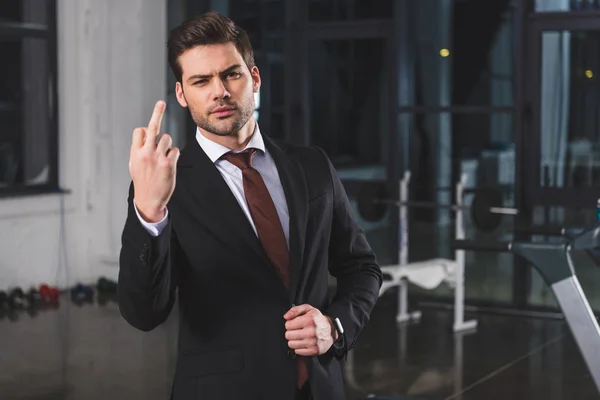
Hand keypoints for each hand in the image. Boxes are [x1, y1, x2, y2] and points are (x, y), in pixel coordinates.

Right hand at [130, 101, 179, 221]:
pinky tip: (169, 164)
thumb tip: (145, 134)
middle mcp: (145, 152)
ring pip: (167, 138)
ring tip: (163, 157)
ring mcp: (158, 157)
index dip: (144, 131)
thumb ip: (139, 149)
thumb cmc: (142, 181)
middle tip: (161, 103)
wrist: (148, 199)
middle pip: (152, 128)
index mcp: (134, 152)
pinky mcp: (169, 164)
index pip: (140, 131)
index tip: (146, 132)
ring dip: (167, 144)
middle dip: (157, 114)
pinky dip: (174, 154)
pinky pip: (175, 150)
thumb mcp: (134, 164)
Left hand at [284, 304, 338, 355]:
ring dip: (294, 340)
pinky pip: (297, 351)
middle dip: (291, 332)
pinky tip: (304, 342)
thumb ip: (295, 310)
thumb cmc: (317, 319)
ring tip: (300, 336)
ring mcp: (312, 342)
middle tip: (298, 330)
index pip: (288, 325)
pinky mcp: (314, 350)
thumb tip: (286, 317)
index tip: (295, 324)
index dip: (290, 324)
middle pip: (288, 335)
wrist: (331, 330)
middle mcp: (311, 331)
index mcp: (309, 320)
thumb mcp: (307, 309)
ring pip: (291, 344)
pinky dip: (299, 347)